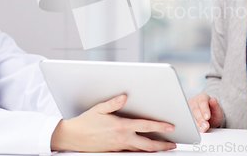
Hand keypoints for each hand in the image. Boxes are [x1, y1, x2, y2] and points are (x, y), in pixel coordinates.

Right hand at [50, 94, 175, 151]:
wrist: (73, 137)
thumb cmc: (85, 122)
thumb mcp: (99, 108)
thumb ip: (113, 102)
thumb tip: (124, 97)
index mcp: (121, 126)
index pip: (145, 127)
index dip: (160, 127)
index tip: (171, 127)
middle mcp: (122, 138)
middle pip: (147, 144)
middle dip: (162, 145)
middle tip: (173, 144)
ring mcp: (119, 146)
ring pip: (141, 150)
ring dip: (154, 149)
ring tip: (164, 147)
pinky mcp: (116, 150)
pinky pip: (133, 151)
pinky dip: (142, 150)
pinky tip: (147, 148)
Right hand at [188, 92, 222, 132]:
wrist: (210, 118)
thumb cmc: (213, 112)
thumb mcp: (217, 110)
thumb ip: (216, 105)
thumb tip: (214, 99)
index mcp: (202, 97)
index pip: (202, 101)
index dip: (204, 109)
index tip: (207, 117)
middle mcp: (194, 101)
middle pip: (195, 109)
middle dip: (200, 119)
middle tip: (206, 126)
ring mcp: (189, 108)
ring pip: (191, 115)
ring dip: (197, 123)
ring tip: (203, 129)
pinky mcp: (187, 115)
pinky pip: (189, 120)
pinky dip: (194, 126)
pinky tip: (198, 129)